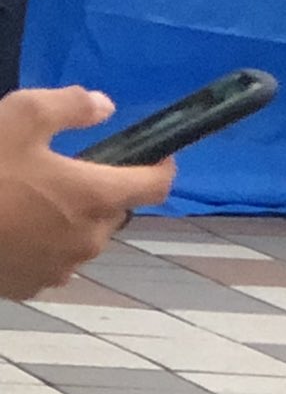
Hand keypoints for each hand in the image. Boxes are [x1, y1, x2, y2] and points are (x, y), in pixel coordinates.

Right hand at [0, 88, 174, 298]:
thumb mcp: (24, 115)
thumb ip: (72, 106)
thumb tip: (106, 107)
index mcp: (97, 197)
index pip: (157, 186)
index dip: (161, 166)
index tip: (153, 154)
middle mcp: (88, 240)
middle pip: (115, 212)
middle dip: (102, 191)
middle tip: (67, 171)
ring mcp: (58, 269)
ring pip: (84, 238)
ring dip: (72, 219)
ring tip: (34, 199)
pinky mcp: (29, 287)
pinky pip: (53, 260)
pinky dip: (45, 243)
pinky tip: (16, 227)